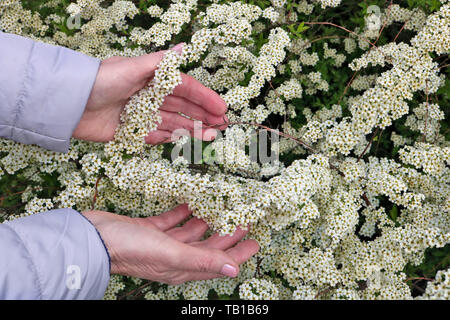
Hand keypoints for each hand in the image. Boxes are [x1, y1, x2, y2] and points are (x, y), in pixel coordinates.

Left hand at [73, 44, 227, 143]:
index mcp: (152, 79)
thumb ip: (160, 62)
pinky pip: (154, 136)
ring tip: (209, 137)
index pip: (185, 88)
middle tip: (221, 127)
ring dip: (190, 129)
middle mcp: (149, 96)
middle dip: (202, 116)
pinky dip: (167, 138)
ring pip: (172, 123)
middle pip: (182, 107)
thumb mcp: (133, 67)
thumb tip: (184, 47)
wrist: (70, 104)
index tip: (221, 108)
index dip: (204, 98)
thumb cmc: (101, 80)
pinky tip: (180, 140)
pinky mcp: (130, 131)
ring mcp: (141, 114)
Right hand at [81, 204, 258, 284]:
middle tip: (244, 222)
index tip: (255, 242)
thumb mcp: (171, 254)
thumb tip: (234, 270)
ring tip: (221, 211)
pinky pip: (172, 222)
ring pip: (190, 234)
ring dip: (206, 224)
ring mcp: (161, 243)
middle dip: (227, 237)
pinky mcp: (149, 229)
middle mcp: (174, 257)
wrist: (93, 238)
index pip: (218, 262)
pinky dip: (182, 213)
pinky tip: (191, 203)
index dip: (238, 254)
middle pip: (207, 248)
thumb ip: (202, 260)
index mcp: (182, 267)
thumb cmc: (130, 248)